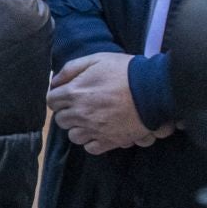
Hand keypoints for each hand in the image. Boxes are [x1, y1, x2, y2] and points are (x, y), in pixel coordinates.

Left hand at [47, 52, 171, 155]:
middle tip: (81, 107)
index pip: (51, 101)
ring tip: (91, 120)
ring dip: (79, 128)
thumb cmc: (125, 71)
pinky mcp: (110, 141)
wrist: (155, 89)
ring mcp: (95, 129)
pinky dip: (93, 141)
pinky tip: (100, 131)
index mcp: (74, 92)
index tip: (68, 95)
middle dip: (68, 113)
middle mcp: (80, 113)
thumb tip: (55, 82)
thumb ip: (71, 69)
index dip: (58, 97)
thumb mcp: (96, 60)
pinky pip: (91, 148)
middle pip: (61, 120)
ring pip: (74, 136)